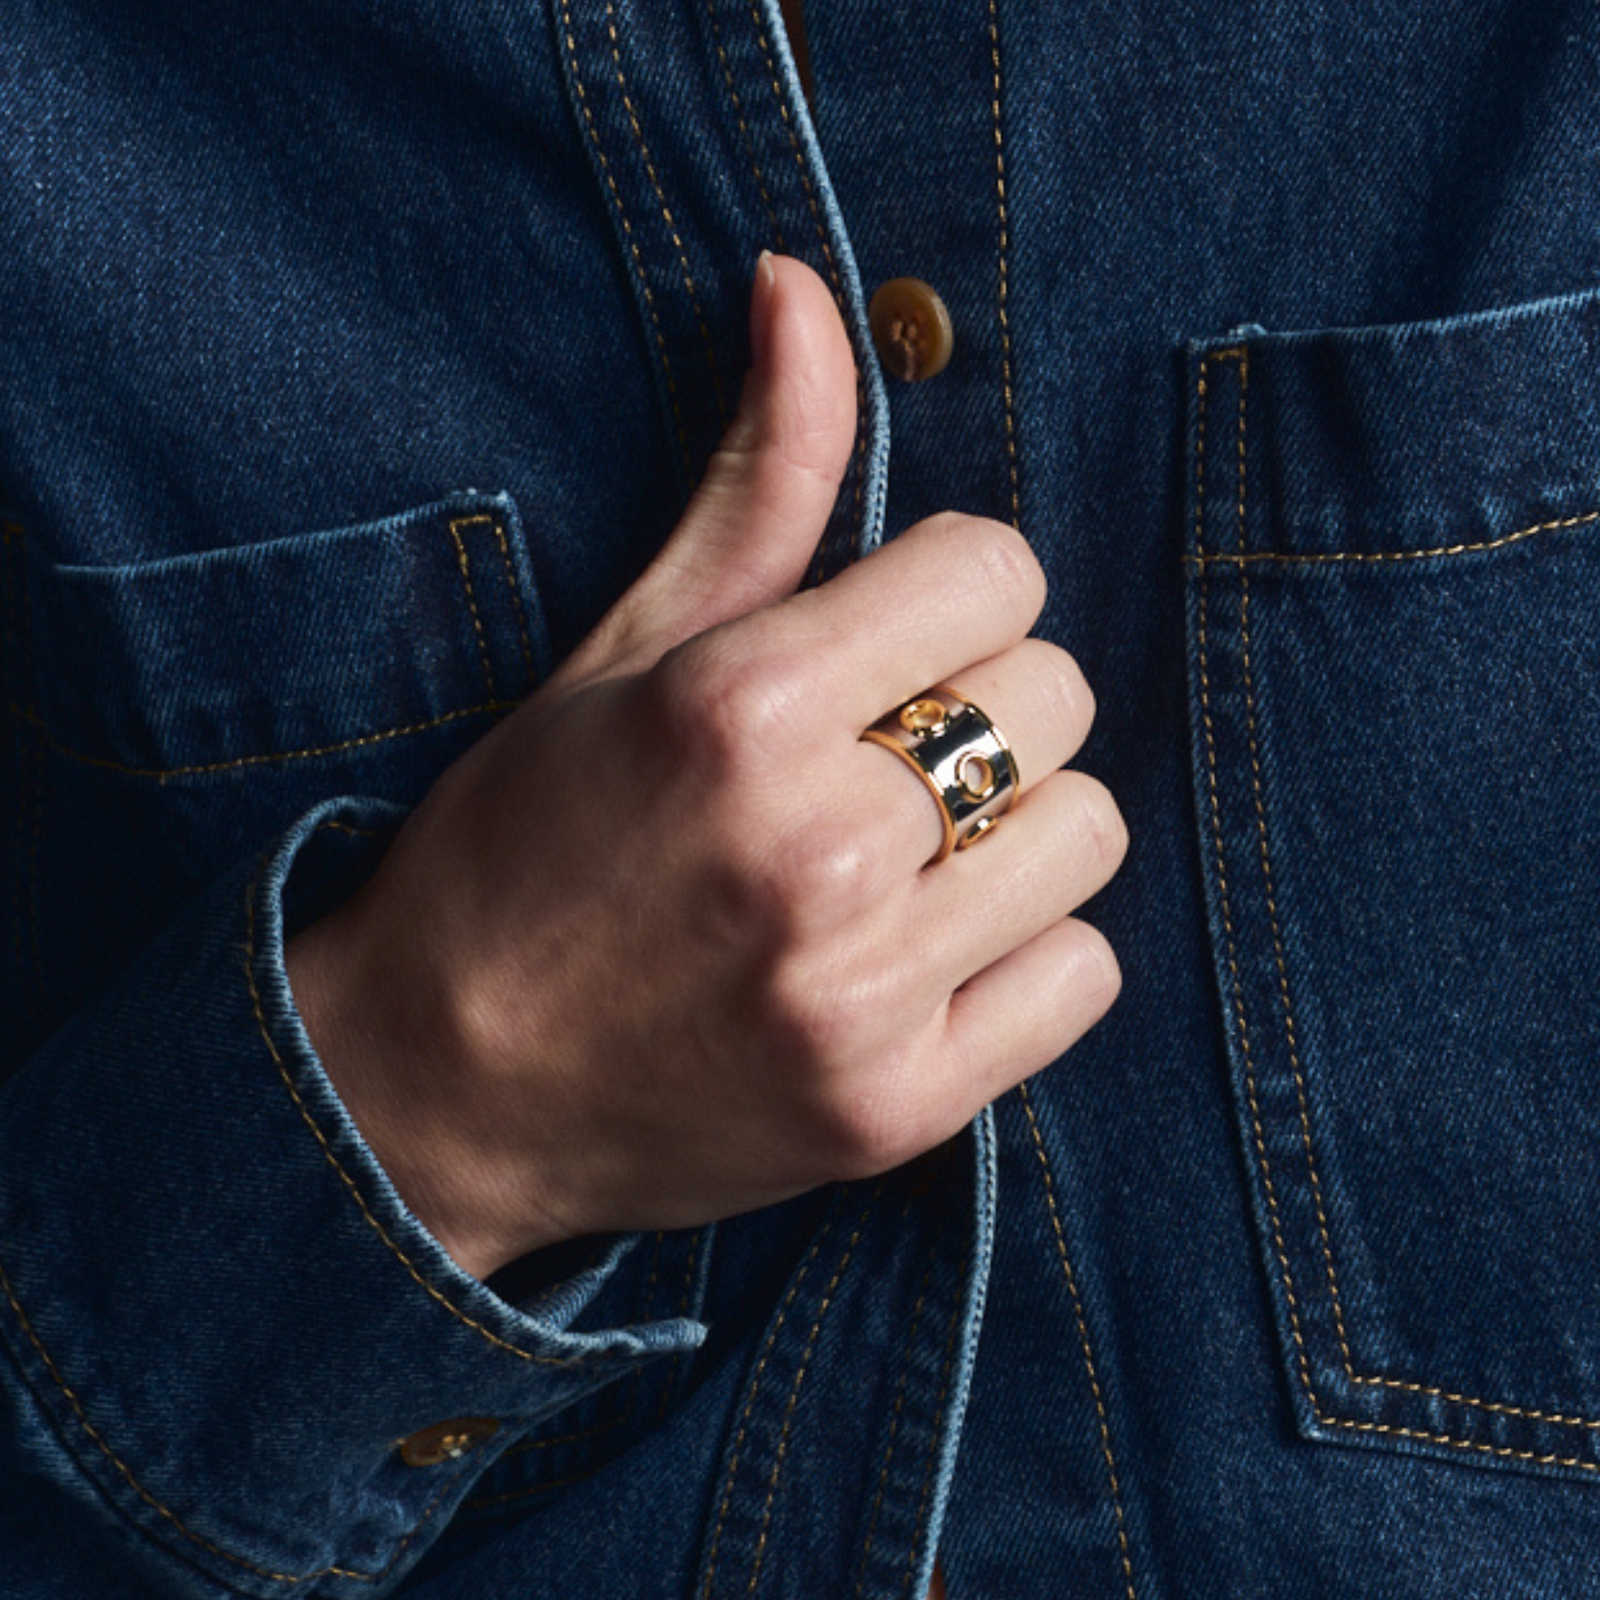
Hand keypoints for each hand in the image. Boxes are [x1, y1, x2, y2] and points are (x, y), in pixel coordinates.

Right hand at [287, 255, 1126, 1279]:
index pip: (1000, 572)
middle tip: (887, 752)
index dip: (953, 592)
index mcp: (741, 707)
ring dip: (1016, 825)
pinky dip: (1031, 951)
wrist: (439, 1088)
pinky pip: (1083, 975)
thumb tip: (805, 286)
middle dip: (987, 700)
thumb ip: (751, 481)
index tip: (894, 637)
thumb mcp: (619, 650)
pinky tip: (932, 951)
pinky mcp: (895, 1108)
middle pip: (1059, 694)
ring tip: (911, 855)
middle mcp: (815, 849)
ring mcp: (861, 993)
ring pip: (1089, 830)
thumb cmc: (520, 849)